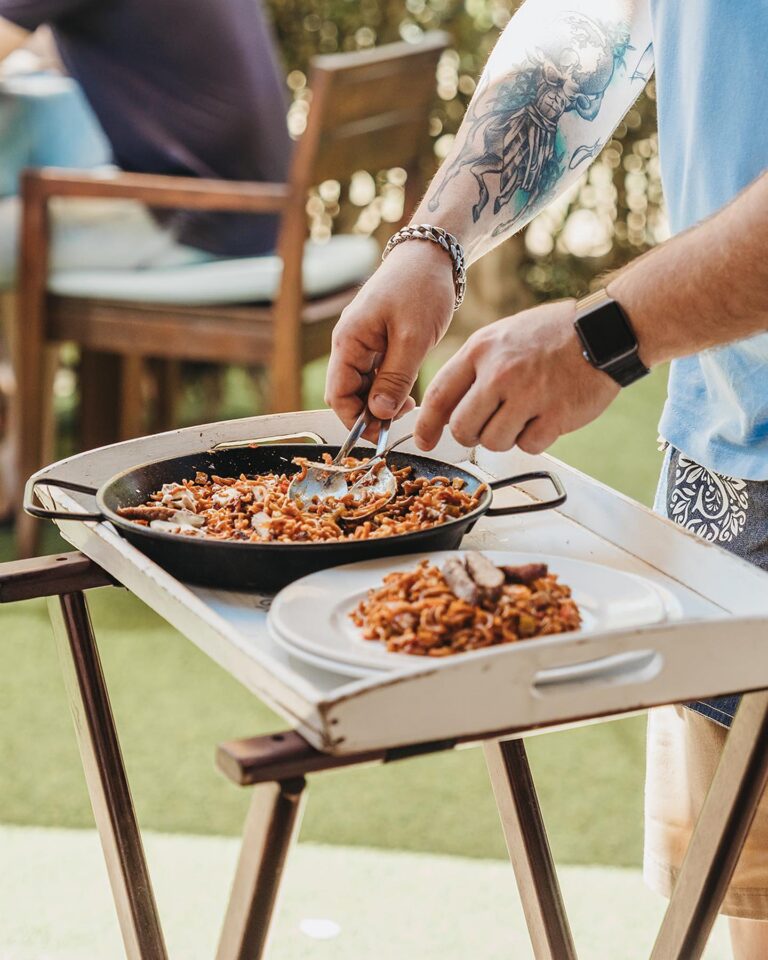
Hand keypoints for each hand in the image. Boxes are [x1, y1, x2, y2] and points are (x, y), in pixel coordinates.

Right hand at [325, 241, 454, 433]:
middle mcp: (349, 344)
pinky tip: (409, 394)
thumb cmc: (420, 287)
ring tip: (409, 407)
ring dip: (381, 403)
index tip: (381, 435)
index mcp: (348, 341)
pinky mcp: (379, 343)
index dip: (354, 420)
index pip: (337, 394)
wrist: (432, 255)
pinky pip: (376, 376)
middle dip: (369, 414)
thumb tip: (379, 414)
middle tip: (401, 421)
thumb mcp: (412, 338)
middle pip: (347, 394)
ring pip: (362, 388)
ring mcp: (363, 344)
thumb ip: (395, 379)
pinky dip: (389, 390)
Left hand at [415, 299, 619, 451]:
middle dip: (470, 435)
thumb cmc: (552, 334)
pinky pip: (528, 446)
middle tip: (486, 426)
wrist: (604, 331)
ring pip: (494, 442)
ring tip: (523, 413)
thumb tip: (446, 405)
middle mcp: (500, 373)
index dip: (426, 426)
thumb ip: (474, 367)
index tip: (424, 441)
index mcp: (481, 350)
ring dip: (505, 437)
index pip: (439, 396)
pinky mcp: (555, 416)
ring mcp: (528, 395)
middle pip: (462, 428)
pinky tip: (545, 416)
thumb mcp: (502, 336)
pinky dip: (534, 439)